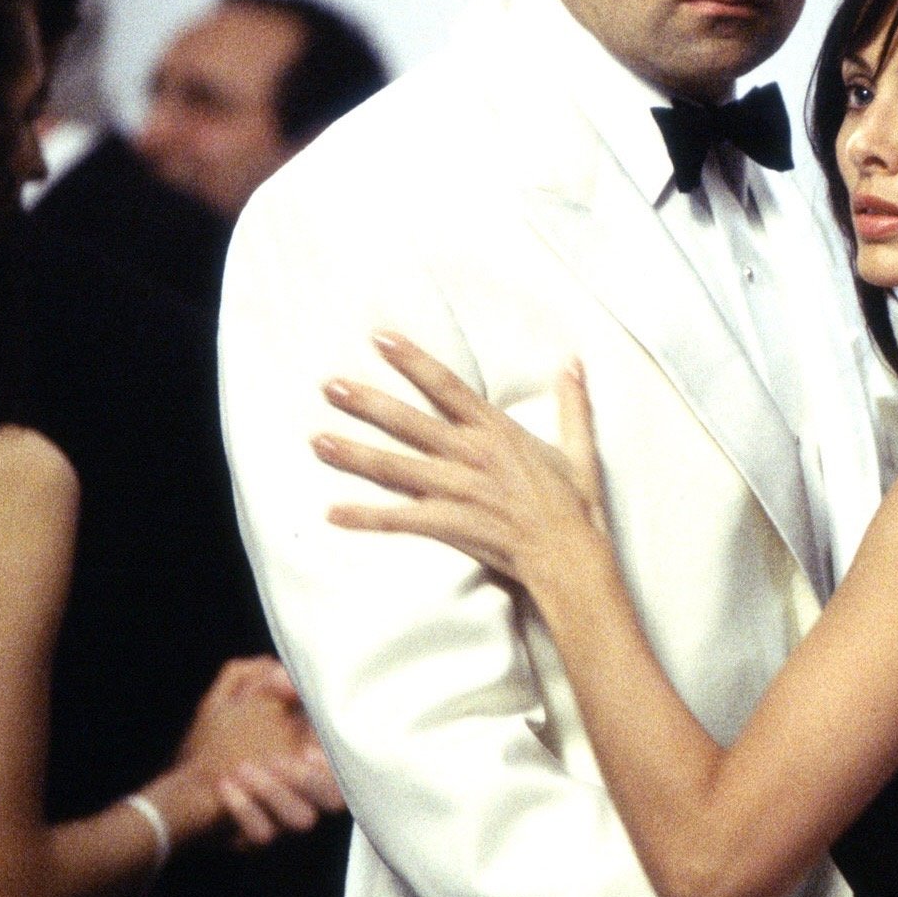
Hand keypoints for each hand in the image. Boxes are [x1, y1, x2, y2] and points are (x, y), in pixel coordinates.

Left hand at [176, 656, 343, 847]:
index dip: (332, 757)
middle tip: (274, 758)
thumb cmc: (216, 739)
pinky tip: (225, 787)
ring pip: (303, 820)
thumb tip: (288, 676)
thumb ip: (261, 678)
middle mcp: (304, 792)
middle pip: (336, 799)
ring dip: (274, 792)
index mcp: (308, 757)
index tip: (307, 745)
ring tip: (241, 769)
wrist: (182, 786)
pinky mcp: (258, 837)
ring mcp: (283, 818)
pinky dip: (245, 809)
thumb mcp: (235, 698)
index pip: (342, 764)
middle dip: (308, 778)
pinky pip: (264, 834)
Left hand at [314, 333, 607, 589]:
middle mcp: (472, 455)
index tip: (380, 339)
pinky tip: (334, 514)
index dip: (412, 360)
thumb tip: (573, 365)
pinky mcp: (452, 524)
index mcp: (498, 432)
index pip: (447, 386)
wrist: (573, 558)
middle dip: (367, 403)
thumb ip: (572, 406)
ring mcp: (459, 489)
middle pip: (409, 422)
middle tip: (330, 386)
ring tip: (318, 443)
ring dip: (355, 455)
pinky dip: (367, 518)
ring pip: (396, 468)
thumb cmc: (576, 508)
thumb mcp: (579, 451)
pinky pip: (401, 520)